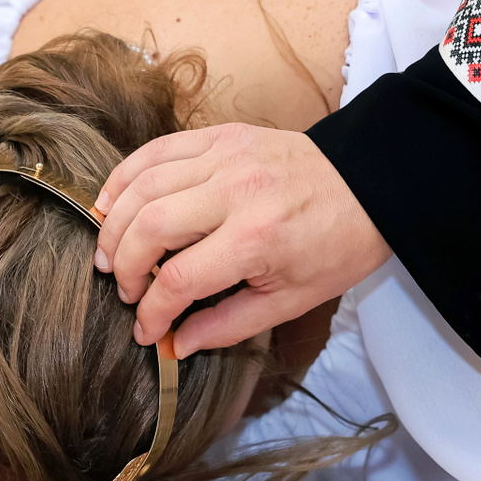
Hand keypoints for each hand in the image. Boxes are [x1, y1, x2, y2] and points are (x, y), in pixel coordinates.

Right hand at [94, 124, 389, 355]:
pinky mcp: (221, 136)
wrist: (372, 184)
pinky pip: (156, 151)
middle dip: (125, 269)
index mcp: (257, 238)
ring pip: (143, 186)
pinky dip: (124, 177)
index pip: (178, 280)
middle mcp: (236, 191)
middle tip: (125, 292)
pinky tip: (110, 204)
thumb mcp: (291, 300)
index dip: (151, 312)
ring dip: (114, 224)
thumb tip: (176, 344)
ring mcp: (225, 156)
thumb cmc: (336, 245)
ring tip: (108, 255)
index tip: (144, 331)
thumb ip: (226, 324)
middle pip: (149, 228)